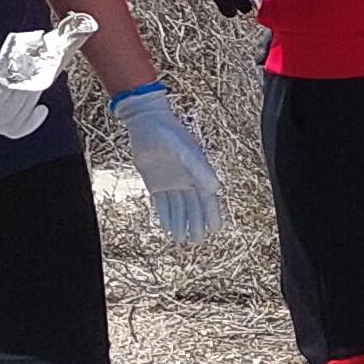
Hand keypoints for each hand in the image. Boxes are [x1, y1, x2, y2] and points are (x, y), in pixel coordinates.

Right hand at [0, 37, 60, 140]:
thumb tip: (11, 64)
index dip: (4, 92)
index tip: (15, 76)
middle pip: (6, 111)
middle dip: (24, 91)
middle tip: (36, 72)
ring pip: (15, 120)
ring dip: (30, 99)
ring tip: (38, 80)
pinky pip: (17, 129)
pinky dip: (32, 121)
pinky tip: (42, 109)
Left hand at [107, 81, 228, 243]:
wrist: (146, 122)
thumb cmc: (168, 133)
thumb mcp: (185, 151)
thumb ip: (199, 169)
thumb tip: (217, 189)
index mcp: (197, 172)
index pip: (207, 198)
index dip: (212, 214)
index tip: (216, 229)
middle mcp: (186, 179)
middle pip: (193, 206)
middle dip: (196, 223)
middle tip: (197, 241)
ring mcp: (171, 182)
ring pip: (178, 208)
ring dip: (180, 223)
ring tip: (181, 240)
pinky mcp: (155, 183)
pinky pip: (162, 204)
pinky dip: (165, 216)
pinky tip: (167, 229)